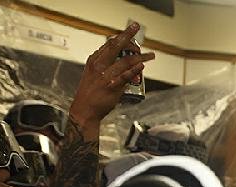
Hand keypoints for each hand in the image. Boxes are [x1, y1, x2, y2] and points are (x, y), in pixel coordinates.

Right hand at [69, 23, 154, 138]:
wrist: (85, 110)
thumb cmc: (90, 93)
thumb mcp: (92, 74)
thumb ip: (103, 65)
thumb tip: (119, 60)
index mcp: (94, 61)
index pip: (109, 44)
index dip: (121, 37)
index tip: (130, 32)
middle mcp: (99, 65)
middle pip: (116, 46)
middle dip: (127, 35)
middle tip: (136, 28)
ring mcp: (106, 75)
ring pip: (126, 60)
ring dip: (141, 56)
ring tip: (151, 55)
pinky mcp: (113, 86)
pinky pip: (126, 75)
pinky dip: (135, 69)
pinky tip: (142, 65)